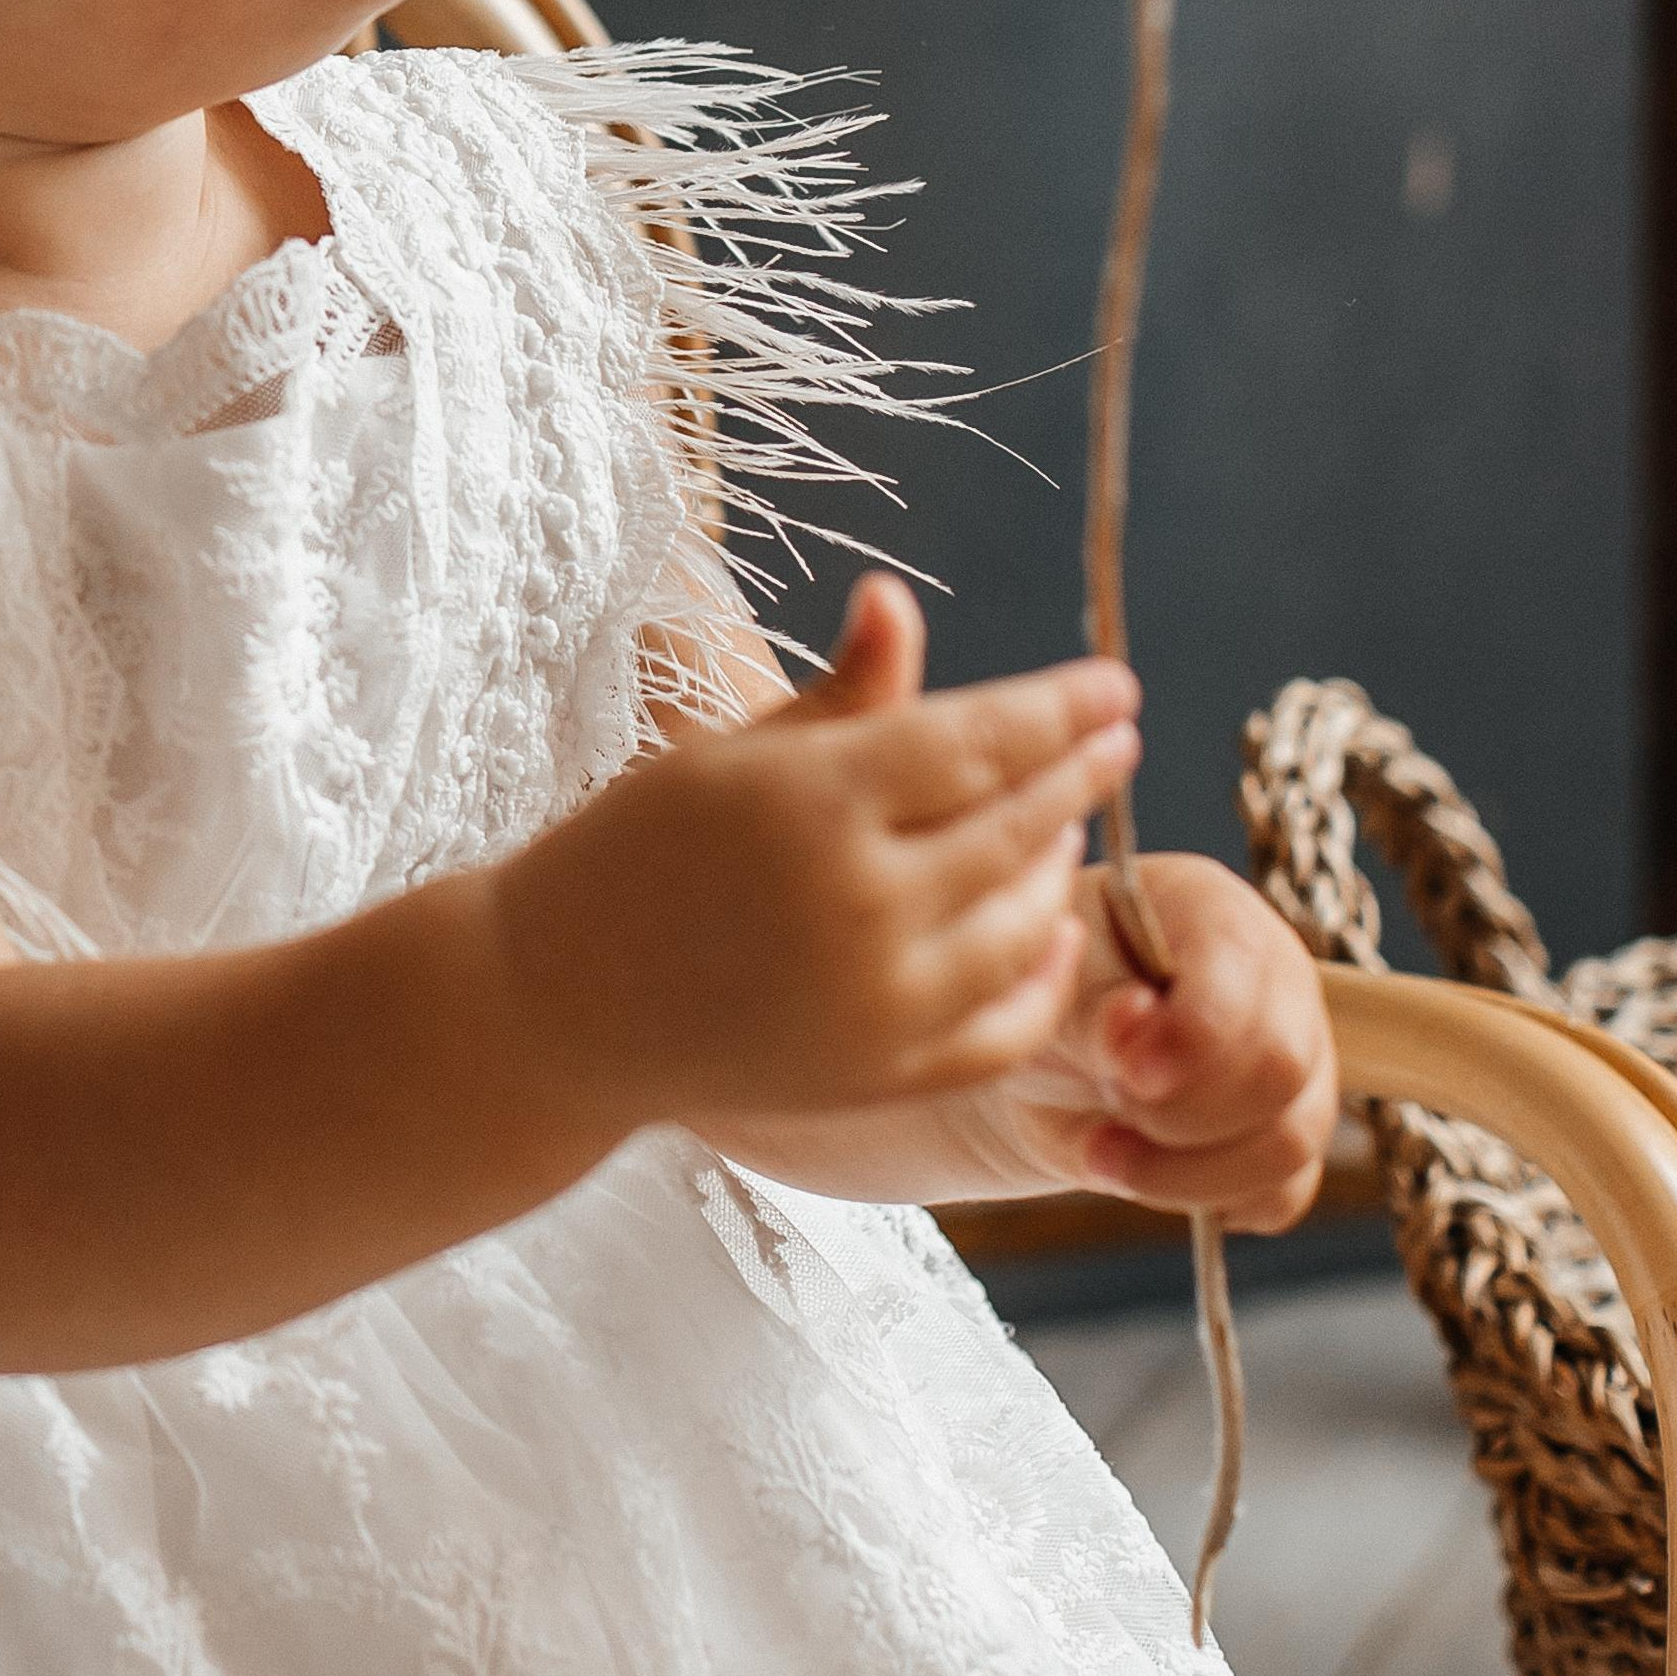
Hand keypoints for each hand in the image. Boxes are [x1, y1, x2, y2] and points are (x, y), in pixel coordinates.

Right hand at [485, 574, 1140, 1129]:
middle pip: (1018, 825)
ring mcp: (876, 1004)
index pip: (980, 740)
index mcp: (812, 802)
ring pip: (1026, 924)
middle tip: (1117, 737)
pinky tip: (1051, 930)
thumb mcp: (731, 754)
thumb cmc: (637, 853)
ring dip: (1060, 864)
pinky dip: (1045, 975)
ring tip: (1065, 821)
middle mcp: (857, 905)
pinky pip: (1007, 1026)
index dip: (1061, 709)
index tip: (1114, 683)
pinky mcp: (881, 1079)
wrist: (559, 1006)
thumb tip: (898, 597)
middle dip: (1081, 773)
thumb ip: (839, 692)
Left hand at [995, 850, 1338, 1233]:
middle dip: (1181, 1109)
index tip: (1125, 1074)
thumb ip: (1092, 998)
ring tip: (1103, 1152)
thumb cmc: (1047, 994)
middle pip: (1280, 1066)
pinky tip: (1147, 1173)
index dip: (1192, 1037)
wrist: (1041, 1063)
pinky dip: (1208, 1200)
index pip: (1243, 974)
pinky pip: (1281, 1193)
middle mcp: (1276, 981)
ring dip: (1185, 1170)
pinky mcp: (1287, 1134)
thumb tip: (1133, 1021)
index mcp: (1215, 913)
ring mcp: (1296, 1060)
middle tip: (1108, 1101)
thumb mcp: (1050, 983)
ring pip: (1289, 1141)